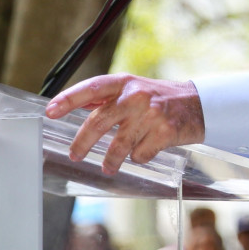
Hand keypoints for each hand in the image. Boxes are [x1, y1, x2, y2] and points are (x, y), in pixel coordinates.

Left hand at [44, 74, 204, 174]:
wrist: (198, 104)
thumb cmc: (159, 97)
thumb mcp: (133, 88)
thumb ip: (106, 97)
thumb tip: (73, 104)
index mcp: (124, 83)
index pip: (91, 89)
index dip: (69, 100)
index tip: (50, 111)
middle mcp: (136, 96)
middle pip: (99, 122)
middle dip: (83, 142)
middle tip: (74, 154)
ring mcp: (151, 114)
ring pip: (119, 145)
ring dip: (110, 160)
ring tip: (107, 166)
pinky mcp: (164, 133)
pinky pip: (140, 154)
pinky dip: (138, 157)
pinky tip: (144, 151)